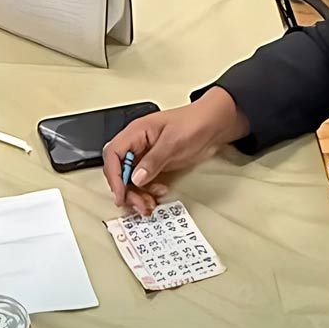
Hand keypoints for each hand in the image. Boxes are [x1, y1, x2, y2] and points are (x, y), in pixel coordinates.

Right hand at [103, 89, 248, 215]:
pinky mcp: (154, 164)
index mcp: (136, 132)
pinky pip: (142, 181)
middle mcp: (137, 144)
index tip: (121, 193)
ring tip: (148, 204)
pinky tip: (157, 194)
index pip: (114, 154)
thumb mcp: (174, 142)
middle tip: (138, 203)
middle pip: (119, 170)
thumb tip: (136, 178)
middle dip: (125, 189)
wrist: (215, 124)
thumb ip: (154, 160)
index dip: (114, 176)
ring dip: (136, 194)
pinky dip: (147, 192)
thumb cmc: (195, 123)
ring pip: (129, 179)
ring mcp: (145, 155)